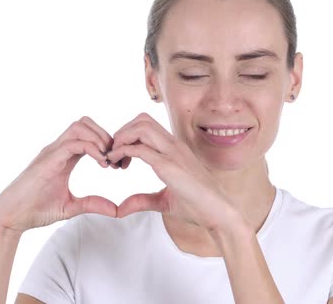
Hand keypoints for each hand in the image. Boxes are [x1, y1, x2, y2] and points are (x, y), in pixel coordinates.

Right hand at [0, 116, 118, 234]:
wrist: (10, 218)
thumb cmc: (35, 210)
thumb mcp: (71, 207)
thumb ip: (93, 204)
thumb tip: (116, 210)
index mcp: (64, 156)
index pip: (87, 134)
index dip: (106, 143)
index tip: (116, 162)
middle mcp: (57, 149)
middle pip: (84, 123)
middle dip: (105, 134)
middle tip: (115, 157)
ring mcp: (51, 153)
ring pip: (79, 127)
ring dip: (99, 138)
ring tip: (107, 159)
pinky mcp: (47, 161)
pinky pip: (72, 143)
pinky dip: (91, 148)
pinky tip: (100, 162)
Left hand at [106, 112, 239, 231]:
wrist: (219, 212)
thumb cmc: (198, 206)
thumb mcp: (164, 201)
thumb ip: (142, 200)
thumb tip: (121, 208)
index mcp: (175, 149)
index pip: (147, 126)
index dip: (128, 135)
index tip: (119, 156)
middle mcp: (174, 145)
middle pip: (142, 120)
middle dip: (122, 132)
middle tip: (113, 153)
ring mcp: (172, 153)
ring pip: (140, 127)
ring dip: (121, 138)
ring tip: (113, 157)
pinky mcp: (169, 166)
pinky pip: (140, 149)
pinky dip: (123, 152)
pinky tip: (117, 164)